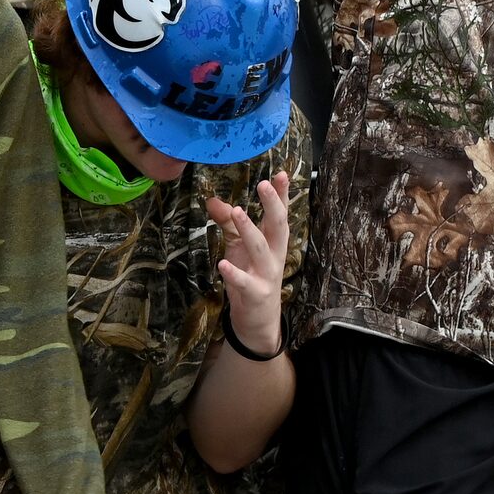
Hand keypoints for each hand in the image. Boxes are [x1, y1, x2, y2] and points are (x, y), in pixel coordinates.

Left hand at [208, 169, 290, 357]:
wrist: (258, 320)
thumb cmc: (250, 276)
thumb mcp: (239, 247)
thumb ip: (228, 224)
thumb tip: (212, 199)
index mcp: (273, 242)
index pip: (280, 214)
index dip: (281, 194)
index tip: (281, 173)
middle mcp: (275, 256)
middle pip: (278, 226)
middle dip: (273, 205)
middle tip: (264, 184)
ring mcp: (266, 275)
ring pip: (261, 250)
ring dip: (249, 231)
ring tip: (237, 212)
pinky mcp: (255, 294)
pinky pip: (244, 282)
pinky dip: (234, 274)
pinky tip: (223, 265)